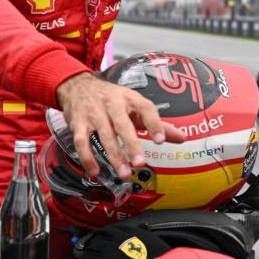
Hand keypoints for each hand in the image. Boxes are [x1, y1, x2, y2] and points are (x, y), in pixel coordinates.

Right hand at [55, 73, 184, 178]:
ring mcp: (93, 113)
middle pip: (123, 124)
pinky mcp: (78, 123)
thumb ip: (156, 123)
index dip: (154, 124)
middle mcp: (112, 103)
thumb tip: (181, 138)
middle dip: (132, 144)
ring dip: (114, 155)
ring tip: (123, 173)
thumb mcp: (134, 105)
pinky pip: (82, 142)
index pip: (145, 108)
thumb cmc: (111, 98)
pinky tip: (95, 171)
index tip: (161, 140)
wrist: (77, 85)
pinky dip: (88, 158)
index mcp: (129, 98)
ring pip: (104, 135)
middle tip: (140, 163)